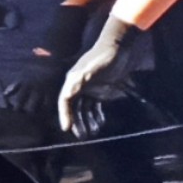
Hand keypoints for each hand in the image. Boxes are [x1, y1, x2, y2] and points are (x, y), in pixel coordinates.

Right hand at [56, 15, 146, 136]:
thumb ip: (78, 81)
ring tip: (92, 132)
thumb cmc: (103, 57)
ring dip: (87, 120)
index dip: (64, 115)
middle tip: (82, 135)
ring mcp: (90, 88)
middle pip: (74, 107)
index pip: (65, 101)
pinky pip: (95, 105)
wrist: (118, 46)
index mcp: (73, 81)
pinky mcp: (101, 90)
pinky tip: (100, 122)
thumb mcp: (89, 69)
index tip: (67, 128)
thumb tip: (66, 95)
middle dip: (77, 121)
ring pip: (84, 108)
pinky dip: (96, 115)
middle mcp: (79, 86)